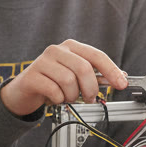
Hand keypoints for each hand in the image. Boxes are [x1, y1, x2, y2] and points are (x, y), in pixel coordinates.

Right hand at [0, 39, 127, 116]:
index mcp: (71, 47)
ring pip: (68, 80)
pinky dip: (58, 99)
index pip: (97, 55)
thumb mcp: (75, 77)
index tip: (121, 84)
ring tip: (67, 97)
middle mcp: (57, 50)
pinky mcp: (32, 76)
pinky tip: (54, 98)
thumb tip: (120, 77)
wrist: (24, 91)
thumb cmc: (52, 82)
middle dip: (90, 88)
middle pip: (84, 68)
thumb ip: (95, 76)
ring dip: (72, 95)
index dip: (112, 70)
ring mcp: (43, 61)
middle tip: (89, 98)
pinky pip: (54, 91)